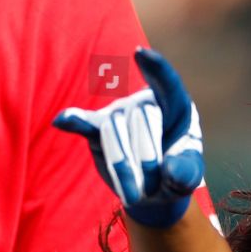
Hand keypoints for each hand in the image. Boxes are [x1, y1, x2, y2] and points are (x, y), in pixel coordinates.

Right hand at [54, 47, 204, 228]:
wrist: (154, 188)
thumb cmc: (176, 172)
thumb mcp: (189, 175)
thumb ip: (186, 173)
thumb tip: (169, 171)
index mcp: (174, 104)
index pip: (166, 82)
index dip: (156, 69)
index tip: (141, 55)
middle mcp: (144, 102)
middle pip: (142, 121)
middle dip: (148, 162)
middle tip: (154, 189)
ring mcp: (118, 114)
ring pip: (115, 135)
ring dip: (125, 171)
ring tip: (135, 196)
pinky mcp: (97, 131)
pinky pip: (84, 123)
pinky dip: (73, 121)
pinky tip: (61, 121)